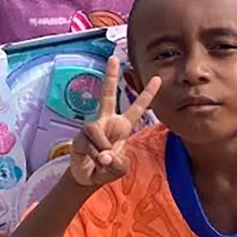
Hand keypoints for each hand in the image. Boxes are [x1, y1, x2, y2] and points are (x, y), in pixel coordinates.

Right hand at [69, 57, 159, 187]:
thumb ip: (117, 164)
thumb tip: (104, 155)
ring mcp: (92, 128)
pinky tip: (94, 159)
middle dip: (110, 77)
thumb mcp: (119, 169)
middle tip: (113, 58)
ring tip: (102, 159)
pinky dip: (92, 152)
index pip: (137, 108)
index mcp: (122, 127)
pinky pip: (87, 140)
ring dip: (100, 146)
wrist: (87, 178)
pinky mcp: (79, 136)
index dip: (147, 94)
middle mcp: (107, 122)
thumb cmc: (106, 169)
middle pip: (108, 95)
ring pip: (94, 128)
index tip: (157, 78)